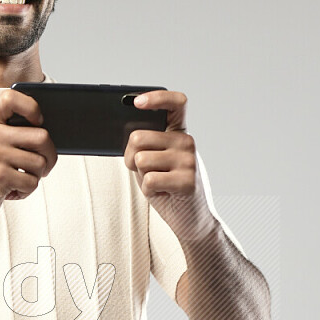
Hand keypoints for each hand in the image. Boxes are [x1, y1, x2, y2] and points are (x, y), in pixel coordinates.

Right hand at [0, 89, 57, 228]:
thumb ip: (11, 132)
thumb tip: (50, 132)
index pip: (11, 97)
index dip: (32, 107)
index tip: (38, 122)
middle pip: (42, 136)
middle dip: (50, 155)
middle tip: (43, 166)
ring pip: (40, 163)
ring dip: (36, 177)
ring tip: (19, 180)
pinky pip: (32, 182)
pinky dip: (27, 191)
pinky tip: (12, 191)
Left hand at [125, 90, 216, 245]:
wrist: (191, 221)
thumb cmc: (167, 189)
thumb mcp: (152, 162)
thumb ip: (143, 146)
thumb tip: (127, 137)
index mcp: (179, 133)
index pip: (175, 103)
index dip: (156, 98)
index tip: (136, 103)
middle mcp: (187, 142)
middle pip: (138, 137)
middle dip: (130, 158)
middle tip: (145, 172)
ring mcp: (189, 160)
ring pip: (141, 160)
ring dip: (141, 177)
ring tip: (158, 184)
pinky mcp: (187, 181)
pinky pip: (149, 180)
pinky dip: (149, 192)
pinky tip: (163, 194)